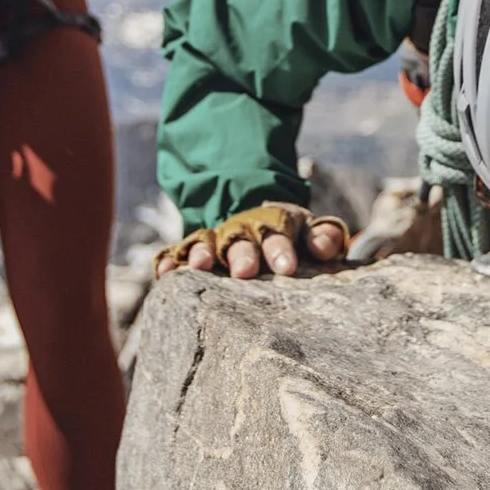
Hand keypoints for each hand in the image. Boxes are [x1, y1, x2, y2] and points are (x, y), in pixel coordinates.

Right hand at [156, 201, 348, 278]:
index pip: (279, 233)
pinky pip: (178, 253)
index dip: (281, 249)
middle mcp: (244, 230)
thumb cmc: (291, 235)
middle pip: (242, 239)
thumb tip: (326, 246)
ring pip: (209, 242)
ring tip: (199, 265)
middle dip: (243, 254)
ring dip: (203, 253)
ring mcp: (217, 240)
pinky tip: (163, 274)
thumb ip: (324, 236)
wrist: (256, 215)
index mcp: (276, 224)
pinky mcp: (194, 251)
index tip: (287, 268)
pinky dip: (169, 262)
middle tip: (245, 271)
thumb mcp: (310, 230)